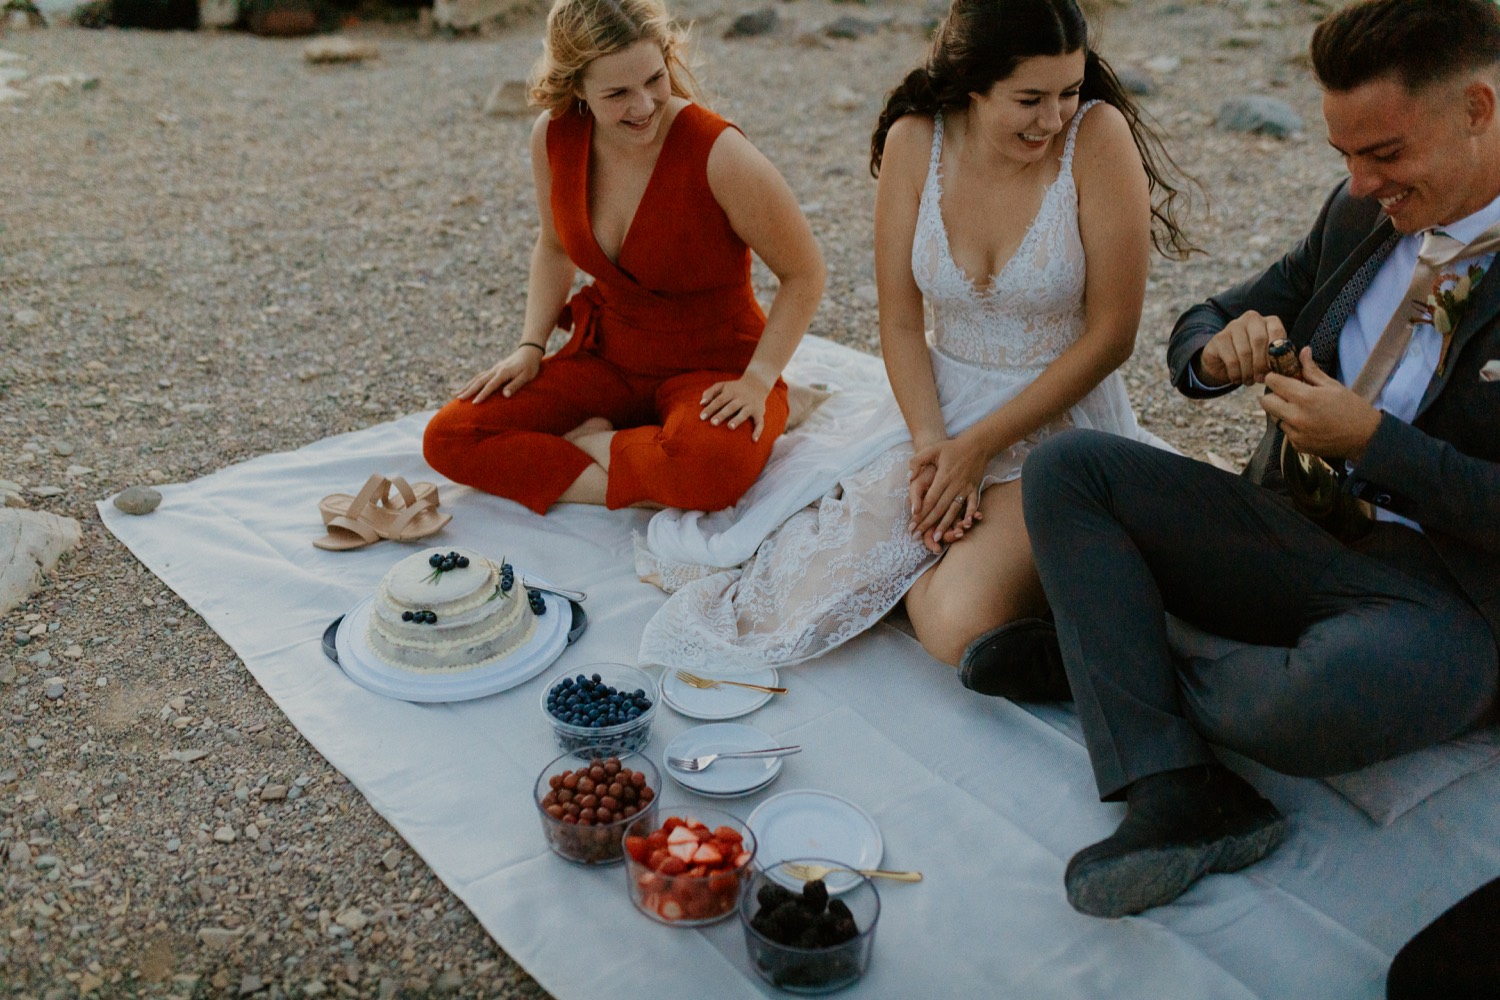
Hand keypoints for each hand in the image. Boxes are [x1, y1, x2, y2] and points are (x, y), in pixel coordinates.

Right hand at [456, 346, 542, 403]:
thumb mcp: (527, 376)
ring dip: (467, 386)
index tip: (474, 403)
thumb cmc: (531, 366)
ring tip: (457, 394)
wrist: (529, 351)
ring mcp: (494, 368)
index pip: (490, 386)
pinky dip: (472, 382)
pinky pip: (481, 376)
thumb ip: (515, 385)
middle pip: (479, 381)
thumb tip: (505, 395)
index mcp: (503, 373)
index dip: (482, 395)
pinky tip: (468, 387)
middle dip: (468, 390)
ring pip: (477, 377)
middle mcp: (496, 370)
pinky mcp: (495, 369)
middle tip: (458, 399)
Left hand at [700, 373, 772, 440]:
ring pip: (744, 413)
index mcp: (731, 391)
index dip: (710, 408)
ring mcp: (751, 405)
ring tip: (730, 427)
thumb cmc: (734, 388)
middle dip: (722, 414)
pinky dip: (758, 431)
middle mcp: (742, 398)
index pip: (719, 400)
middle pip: (731, 406)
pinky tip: (754, 440)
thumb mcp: (722, 386)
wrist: (757, 384)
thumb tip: (701, 403)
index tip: (702, 417)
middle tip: (713, 423)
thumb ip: (710, 392)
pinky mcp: (759, 412)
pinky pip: (760, 422)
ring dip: (738, 420)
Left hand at [907, 435, 985, 551]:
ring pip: (954, 510)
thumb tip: (909, 478)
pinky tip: (964, 526)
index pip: (930, 499)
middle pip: (939, 508)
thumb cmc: (951, 447)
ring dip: (945, 525)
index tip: (913, 524)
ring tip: (936, 538)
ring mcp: (966, 488)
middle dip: (928, 524)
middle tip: (918, 536)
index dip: (921, 513)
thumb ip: (917, 461)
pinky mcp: (974, 489)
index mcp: (943, 477)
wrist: (977, 444)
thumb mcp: (932, 449)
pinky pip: (972, 505)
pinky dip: (969, 516)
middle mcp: (954, 485)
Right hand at [1195, 310, 1285, 387]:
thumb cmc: (1252, 359)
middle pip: (1259, 341)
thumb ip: (1280, 359)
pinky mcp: (1219, 338)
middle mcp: (1251, 319)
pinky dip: (1236, 374)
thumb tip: (1290, 370)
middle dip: (1261, 364)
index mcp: (1268, 321)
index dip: (1277, 353)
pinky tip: (1237, 379)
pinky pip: (1231, 360)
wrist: (1224, 361)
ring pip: (1245, 352)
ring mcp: (1233, 326)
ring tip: (1250, 381)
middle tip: (1261, 379)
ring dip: (1248, 372)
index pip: (1276, 331)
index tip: (1276, 370)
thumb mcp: (1269, 357)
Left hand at [1262, 348, 1381, 460]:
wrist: (1366, 438)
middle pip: (1266, 401)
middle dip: (1274, 395)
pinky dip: (1292, 426)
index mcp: (1305, 398)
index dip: (1275, 377)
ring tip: (1302, 409)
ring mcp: (1295, 434)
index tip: (1282, 378)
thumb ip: (1312, 370)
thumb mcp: (1333, 385)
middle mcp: (1296, 417)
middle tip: (1288, 394)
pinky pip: (1285, 431)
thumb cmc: (1352, 409)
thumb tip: (1303, 351)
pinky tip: (1309, 423)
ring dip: (1282, 411)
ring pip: (1274, 417)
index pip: (1272, 382)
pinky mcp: (1298, 446)